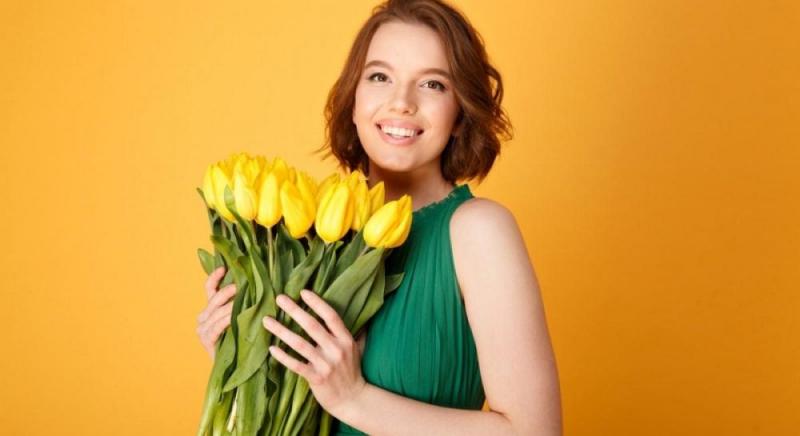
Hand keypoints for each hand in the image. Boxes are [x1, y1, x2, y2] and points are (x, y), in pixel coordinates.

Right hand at [196, 266, 236, 360]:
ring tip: (243, 300)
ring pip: (216, 312)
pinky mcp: (207, 341)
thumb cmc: (241, 341)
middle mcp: (203, 318)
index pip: (209, 289)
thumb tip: (255, 283)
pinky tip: (234, 317)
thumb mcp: (242, 318)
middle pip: (214, 299)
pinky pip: (217, 326)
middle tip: (242, 285)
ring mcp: (203, 330)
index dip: (215, 277)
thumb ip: (242, 303)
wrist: (234, 369)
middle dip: (228, 291)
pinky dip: (226, 320)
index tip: (224, 267)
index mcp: (210, 310)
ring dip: (230, 305)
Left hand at [263, 289, 367, 417]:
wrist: (352, 399)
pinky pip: (295, 364)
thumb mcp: (356, 348)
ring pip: (299, 343)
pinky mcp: (316, 378)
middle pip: (312, 325)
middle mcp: (336, 350)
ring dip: (281, 330)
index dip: (317, 303)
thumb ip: (353, 331)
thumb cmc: (351, 370)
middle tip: (279, 298)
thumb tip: (359, 311)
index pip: (330, 316)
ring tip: (267, 320)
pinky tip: (271, 348)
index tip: (302, 292)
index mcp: (346, 339)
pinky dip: (283, 356)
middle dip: (294, 310)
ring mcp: (325, 364)